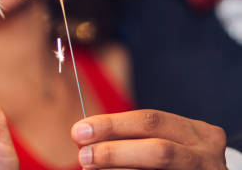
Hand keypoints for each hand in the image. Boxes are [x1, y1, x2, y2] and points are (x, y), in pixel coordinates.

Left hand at [71, 109, 226, 168]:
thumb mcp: (165, 140)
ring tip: (91, 169)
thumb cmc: (177, 160)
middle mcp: (207, 155)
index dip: (111, 124)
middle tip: (83, 156)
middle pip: (157, 150)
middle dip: (114, 151)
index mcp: (197, 132)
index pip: (149, 120)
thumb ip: (131, 136)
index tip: (79, 130)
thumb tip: (84, 137)